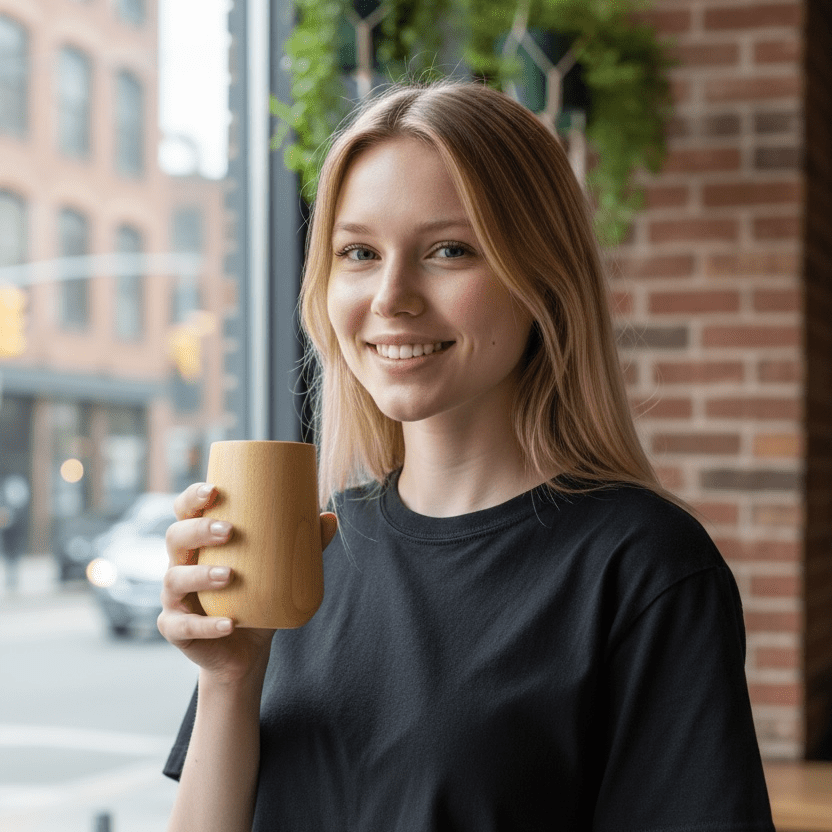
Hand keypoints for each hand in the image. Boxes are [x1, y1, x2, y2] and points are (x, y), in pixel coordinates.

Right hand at [157, 481, 337, 685]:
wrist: (245, 651)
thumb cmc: (258, 598)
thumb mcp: (280, 570)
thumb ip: (302, 544)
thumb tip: (329, 517)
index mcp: (200, 543)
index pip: (185, 511)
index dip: (192, 498)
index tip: (214, 490)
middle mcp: (181, 565)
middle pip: (175, 538)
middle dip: (198, 530)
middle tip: (229, 532)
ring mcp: (174, 599)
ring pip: (175, 580)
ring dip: (200, 575)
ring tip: (229, 575)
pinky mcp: (176, 630)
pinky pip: (183, 626)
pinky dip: (207, 626)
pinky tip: (229, 623)